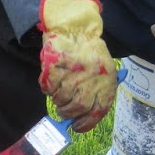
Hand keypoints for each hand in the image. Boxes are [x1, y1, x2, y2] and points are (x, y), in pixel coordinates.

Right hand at [38, 0, 117, 130]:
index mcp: (106, 80)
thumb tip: (81, 119)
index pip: (98, 111)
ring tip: (58, 92)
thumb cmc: (89, 53)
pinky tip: (52, 80)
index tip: (76, 126)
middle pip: (78, 107)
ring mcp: (73, 72)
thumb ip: (97, 93)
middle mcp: (92, 77)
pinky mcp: (56, 67)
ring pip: (61, 98)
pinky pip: (48, 88)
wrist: (75, 28)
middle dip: (68, 112)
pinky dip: (48, 88)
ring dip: (57, 99)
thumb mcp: (103, 71)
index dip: (86, 123)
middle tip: (63, 110)